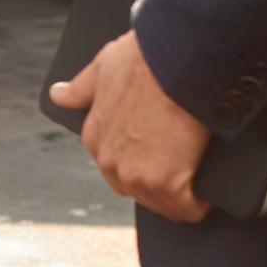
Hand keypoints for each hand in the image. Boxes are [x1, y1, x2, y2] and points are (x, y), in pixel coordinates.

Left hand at [49, 31, 211, 223]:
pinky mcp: (167, 183)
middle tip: (185, 164)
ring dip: (182, 196)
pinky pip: (188, 208)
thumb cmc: (145, 58)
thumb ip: (81, 87)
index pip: (116, 173)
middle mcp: (110, 162)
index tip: (163, 156)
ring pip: (164, 204)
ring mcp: (137, 175)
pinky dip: (201, 202)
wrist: (177, 58)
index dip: (143, 166)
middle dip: (162, 185)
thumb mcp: (104, 65)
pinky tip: (209, 186)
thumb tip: (57, 95)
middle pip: (140, 193)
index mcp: (94, 137)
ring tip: (200, 174)